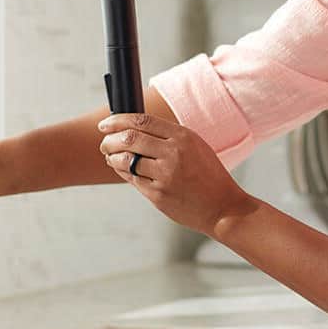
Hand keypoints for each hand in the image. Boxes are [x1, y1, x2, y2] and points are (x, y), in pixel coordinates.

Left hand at [98, 114, 254, 236]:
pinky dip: (123, 172)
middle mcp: (173, 154)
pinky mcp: (158, 195)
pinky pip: (132, 179)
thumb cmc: (209, 176)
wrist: (223, 207)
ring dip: (112, 157)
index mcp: (184, 137)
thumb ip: (169, 137)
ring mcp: (165, 175)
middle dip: (109, 140)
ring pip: (125, 160)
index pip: (141, 121)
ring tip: (111, 156)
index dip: (118, 120)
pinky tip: (123, 170)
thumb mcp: (196, 147)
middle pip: (129, 138)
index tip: (106, 124)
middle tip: (104, 142)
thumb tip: (134, 129)